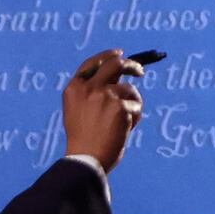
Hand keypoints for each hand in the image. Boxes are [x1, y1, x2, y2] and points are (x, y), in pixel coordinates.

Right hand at [61, 50, 142, 166]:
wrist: (86, 160)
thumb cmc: (84, 140)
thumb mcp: (78, 111)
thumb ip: (91, 93)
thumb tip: (118, 78)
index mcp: (73, 88)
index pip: (91, 63)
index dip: (107, 56)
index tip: (120, 53)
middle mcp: (88, 88)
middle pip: (115, 64)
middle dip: (131, 65)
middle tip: (140, 72)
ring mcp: (105, 95)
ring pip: (129, 89)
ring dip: (132, 104)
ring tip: (122, 124)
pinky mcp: (120, 106)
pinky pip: (136, 105)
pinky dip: (134, 118)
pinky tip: (123, 130)